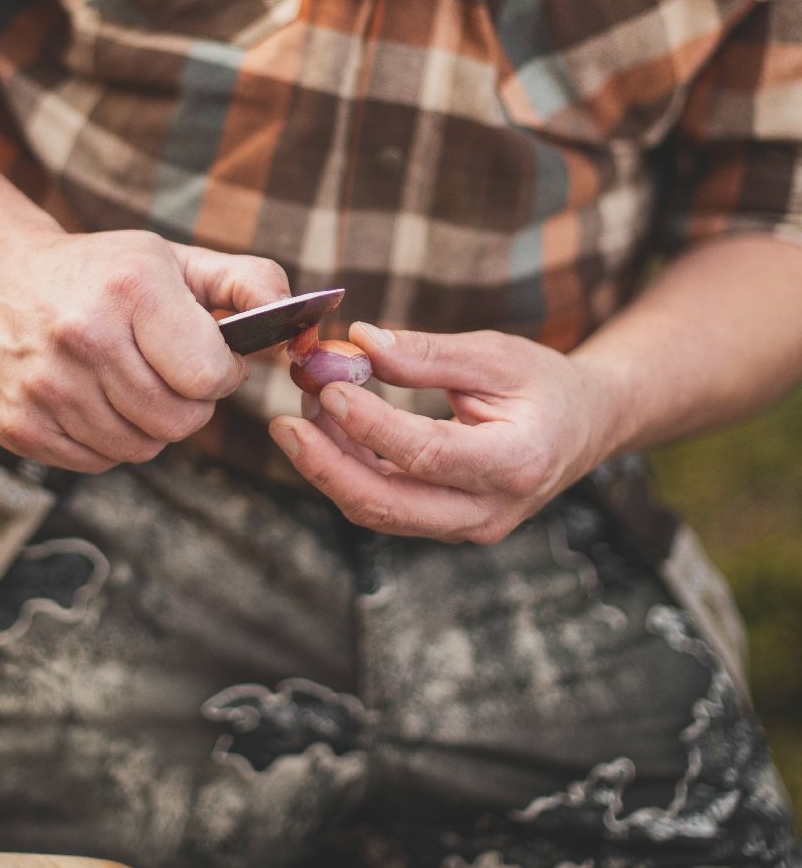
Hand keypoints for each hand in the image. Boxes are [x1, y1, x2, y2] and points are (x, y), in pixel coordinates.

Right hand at [0, 228, 288, 471]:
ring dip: (150, 424)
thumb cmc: (103, 273)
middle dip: (190, 403)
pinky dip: (109, 439)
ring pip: (141, 449)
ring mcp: (43, 386)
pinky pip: (99, 461)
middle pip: (179, 421)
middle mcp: (82, 337)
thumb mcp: (176, 260)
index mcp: (130, 289)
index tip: (210, 358)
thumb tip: (296, 321)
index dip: (222, 375)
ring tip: (131, 382)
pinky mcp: (18, 425)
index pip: (208, 377)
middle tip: (171, 373)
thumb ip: (250, 284)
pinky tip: (94, 398)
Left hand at [269, 325, 615, 543]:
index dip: (370, 425)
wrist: (584, 428)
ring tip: (302, 411)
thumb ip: (427, 354)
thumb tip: (358, 341)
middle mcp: (490, 509)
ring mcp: (467, 526)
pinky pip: (386, 505)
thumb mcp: (496, 354)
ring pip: (379, 511)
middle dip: (325, 466)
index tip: (327, 389)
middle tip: (282, 424)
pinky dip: (350, 469)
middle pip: (388, 505)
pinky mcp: (446, 524)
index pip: (426, 454)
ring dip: (330, 465)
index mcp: (516, 462)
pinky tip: (329, 428)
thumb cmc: (545, 384)